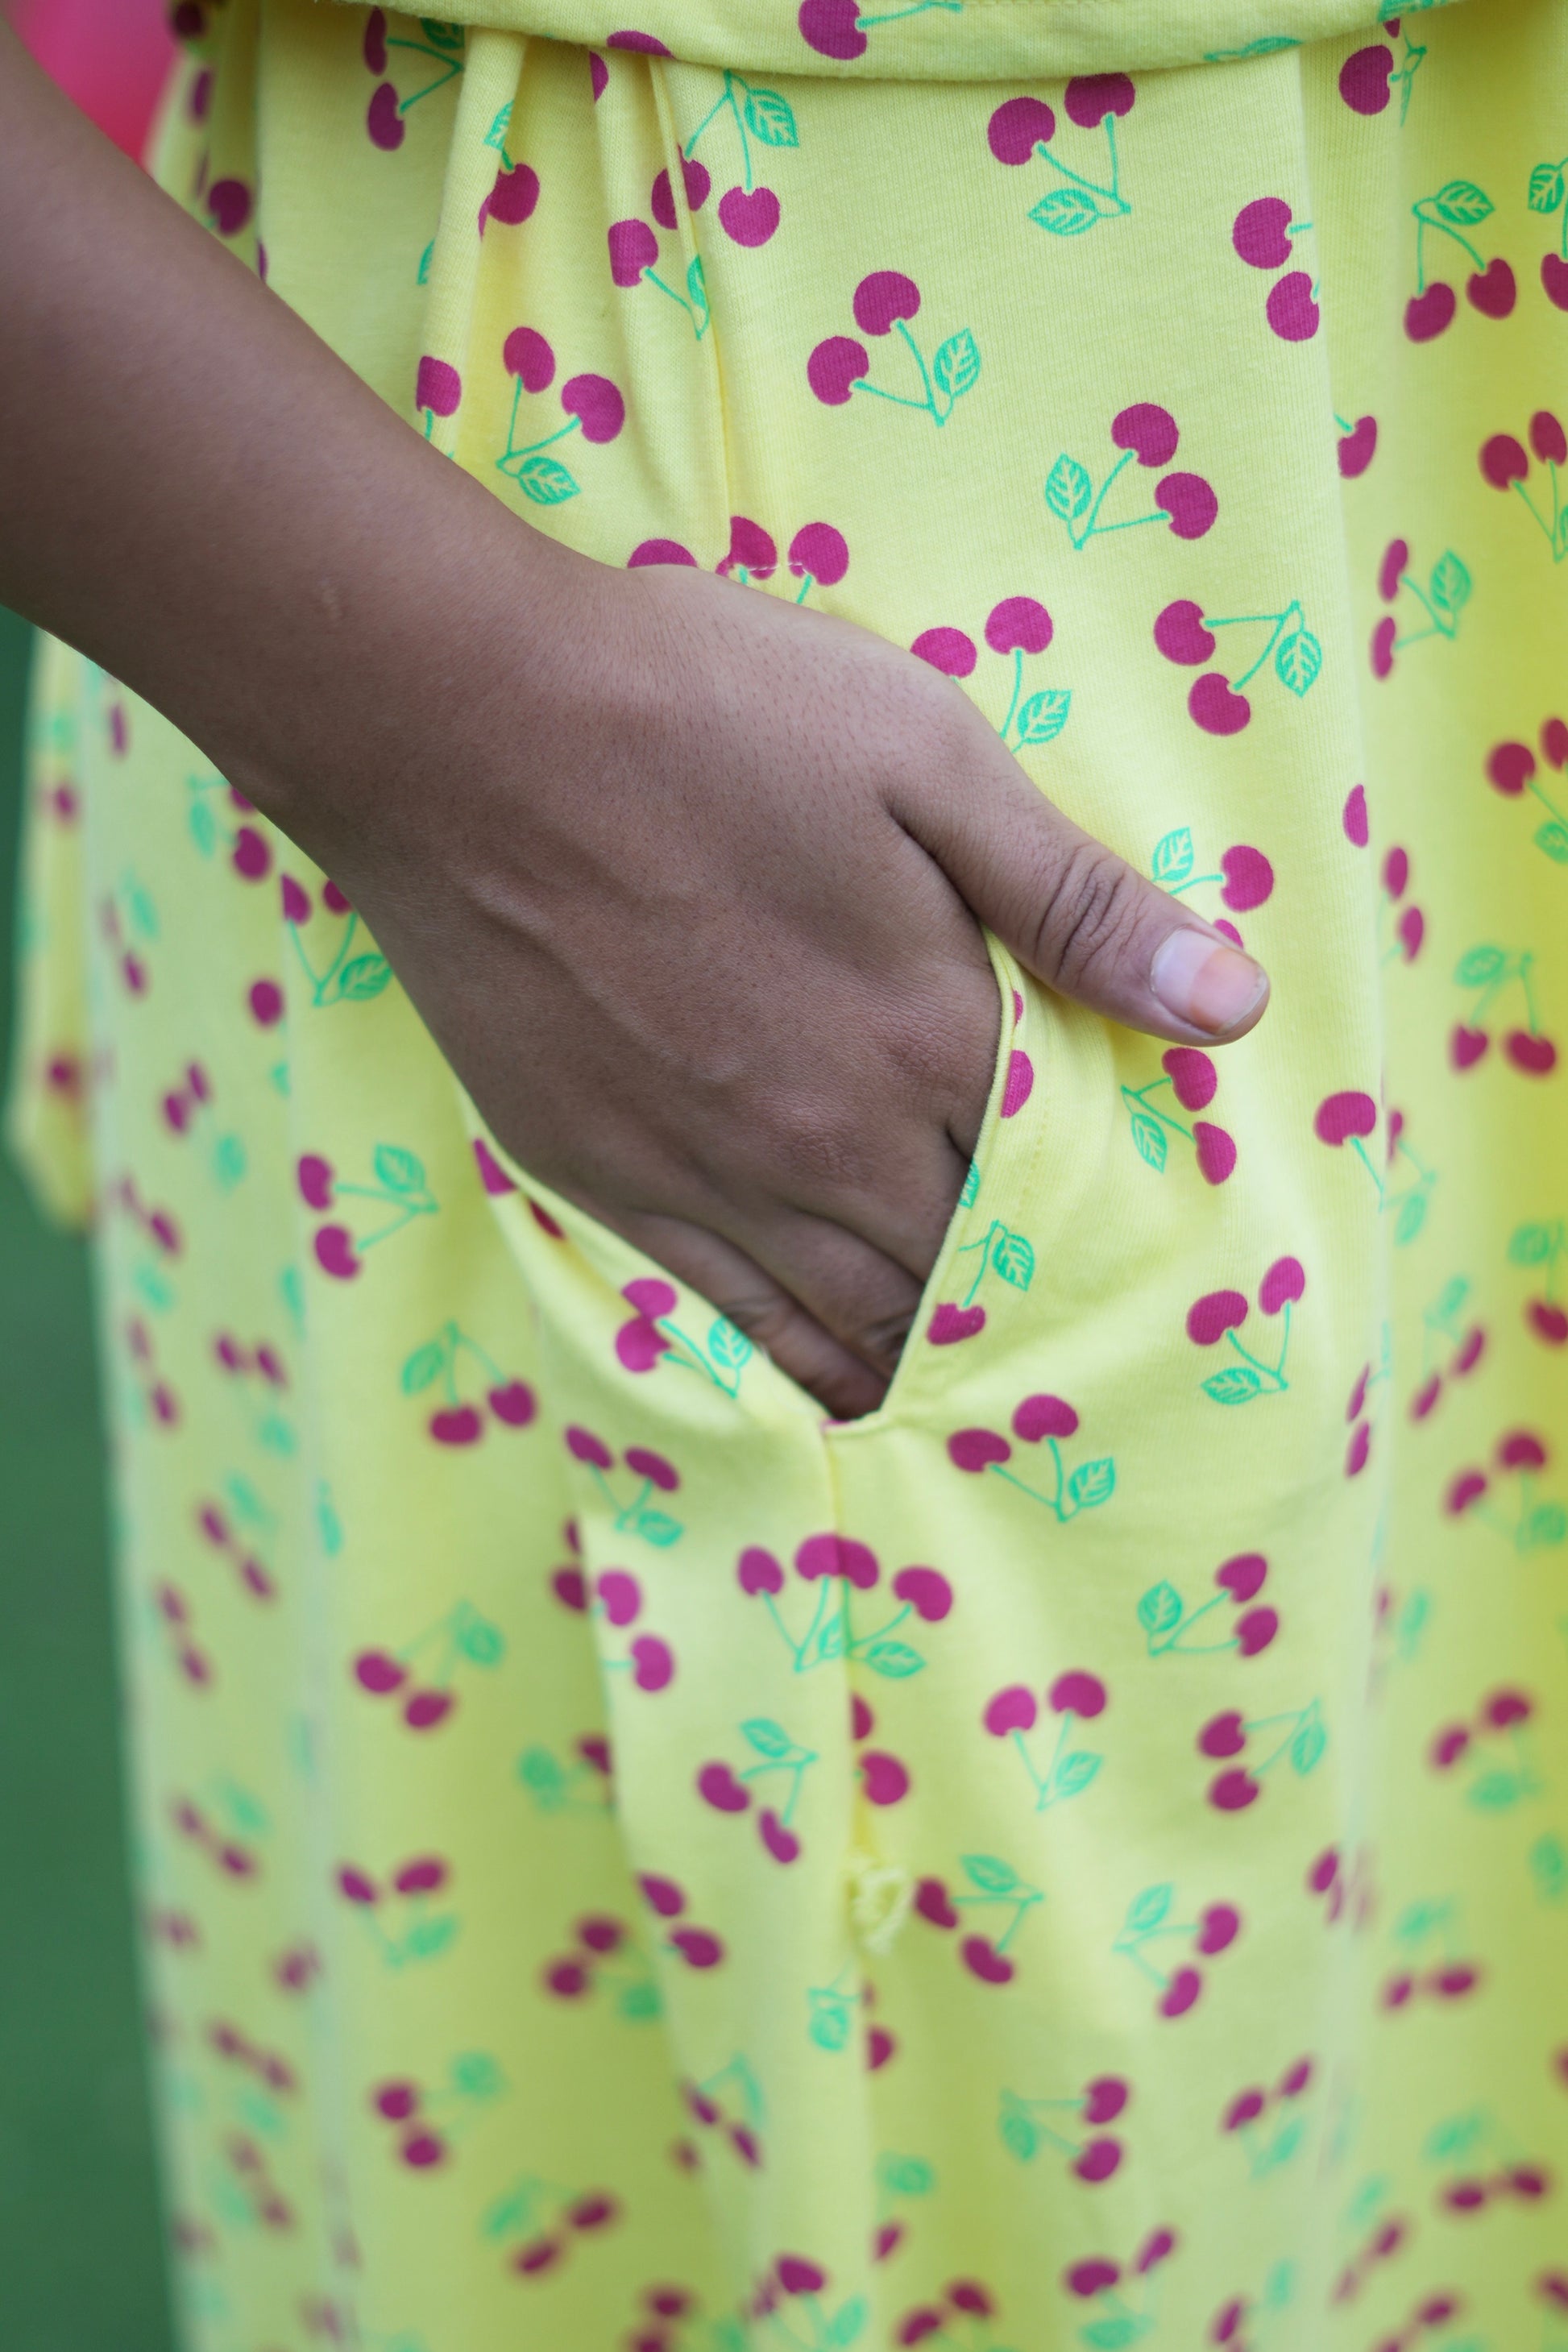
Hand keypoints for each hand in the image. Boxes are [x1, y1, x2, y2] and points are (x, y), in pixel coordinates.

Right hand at [302, 549, 1268, 1421]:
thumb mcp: (924, 753)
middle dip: (1026, 1285)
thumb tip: (1230, 1008)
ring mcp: (713, 1176)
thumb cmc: (703, 710)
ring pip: (861, 1314)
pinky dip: (811, 1363)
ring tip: (980, 1374)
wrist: (461, 726)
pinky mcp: (610, 1181)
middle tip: (1073, 1311)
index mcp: (930, 1035)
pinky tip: (848, 1387)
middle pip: (966, 1259)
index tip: (1137, 1221)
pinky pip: (738, 1319)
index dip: (1103, 1202)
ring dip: (931, 1345)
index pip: (1057, 1172)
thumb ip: (1073, 897)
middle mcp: (832, 1139)